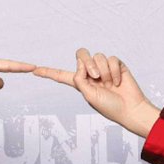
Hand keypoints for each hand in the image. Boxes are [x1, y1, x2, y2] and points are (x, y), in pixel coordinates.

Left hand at [32, 48, 158, 137]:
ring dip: (104, 71)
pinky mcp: (116, 65)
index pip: (62, 75)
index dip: (49, 73)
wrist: (130, 109)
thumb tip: (80, 63)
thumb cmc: (110, 107)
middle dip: (87, 62)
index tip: (34, 70)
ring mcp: (104, 68)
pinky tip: (118, 82)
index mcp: (81, 83)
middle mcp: (91, 74)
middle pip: (81, 55)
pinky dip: (114, 71)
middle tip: (96, 76)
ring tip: (110, 84)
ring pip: (98, 56)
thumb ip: (80, 79)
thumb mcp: (89, 96)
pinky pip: (111, 59)